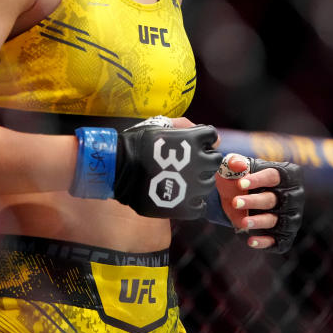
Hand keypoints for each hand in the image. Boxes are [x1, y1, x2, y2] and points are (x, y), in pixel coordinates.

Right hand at [70, 116, 221, 219]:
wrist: (118, 169)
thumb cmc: (137, 144)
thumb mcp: (160, 125)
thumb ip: (186, 126)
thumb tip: (212, 138)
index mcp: (193, 140)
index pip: (212, 137)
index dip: (203, 140)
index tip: (191, 145)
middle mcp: (198, 162)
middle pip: (214, 161)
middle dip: (204, 161)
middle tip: (188, 164)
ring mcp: (194, 185)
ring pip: (209, 184)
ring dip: (199, 181)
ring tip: (182, 181)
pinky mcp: (185, 206)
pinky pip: (200, 207)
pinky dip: (194, 203)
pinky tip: (182, 198)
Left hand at [215, 154, 303, 252]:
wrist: (240, 197)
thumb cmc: (242, 178)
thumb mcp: (236, 166)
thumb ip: (234, 162)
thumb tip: (238, 164)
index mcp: (286, 174)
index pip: (273, 176)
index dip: (257, 180)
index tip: (240, 183)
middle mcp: (293, 195)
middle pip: (273, 199)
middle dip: (254, 201)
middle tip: (235, 202)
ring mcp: (291, 216)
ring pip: (275, 220)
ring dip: (258, 221)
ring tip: (242, 222)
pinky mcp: (286, 234)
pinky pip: (279, 241)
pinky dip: (265, 242)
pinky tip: (251, 241)